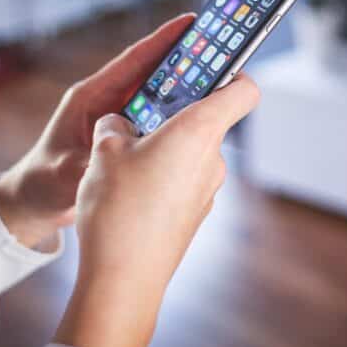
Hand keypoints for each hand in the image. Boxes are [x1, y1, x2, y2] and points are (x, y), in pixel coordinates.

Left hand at [0, 14, 196, 248]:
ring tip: (221, 80)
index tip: (190, 22)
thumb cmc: (42, 182)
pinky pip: (157, 119)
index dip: (161, 40)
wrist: (34, 201)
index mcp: (90, 97)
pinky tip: (201, 119)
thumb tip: (112, 160)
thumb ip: (88, 164)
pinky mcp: (125, 135)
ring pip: (158, 96)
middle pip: (152, 73)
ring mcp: (117, 118)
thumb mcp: (63, 173)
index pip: (132, 61)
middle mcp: (107, 101)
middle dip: (184, 60)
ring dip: (185, 88)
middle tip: (219, 49)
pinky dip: (177, 116)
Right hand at [54, 72, 260, 346]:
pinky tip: (127, 189)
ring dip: (162, 146)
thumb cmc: (118, 210)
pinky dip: (161, 175)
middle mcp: (212, 159)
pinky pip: (182, 180)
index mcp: (198, 132)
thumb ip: (114, 126)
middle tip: (138, 112)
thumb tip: (119, 124)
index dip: (233, 71)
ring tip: (121, 157)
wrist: (124, 281)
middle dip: (173, 112)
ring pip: (189, 152)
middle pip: (207, 119)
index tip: (210, 65)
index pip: (243, 90)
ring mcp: (207, 190)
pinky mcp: (194, 214)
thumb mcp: (104, 152)